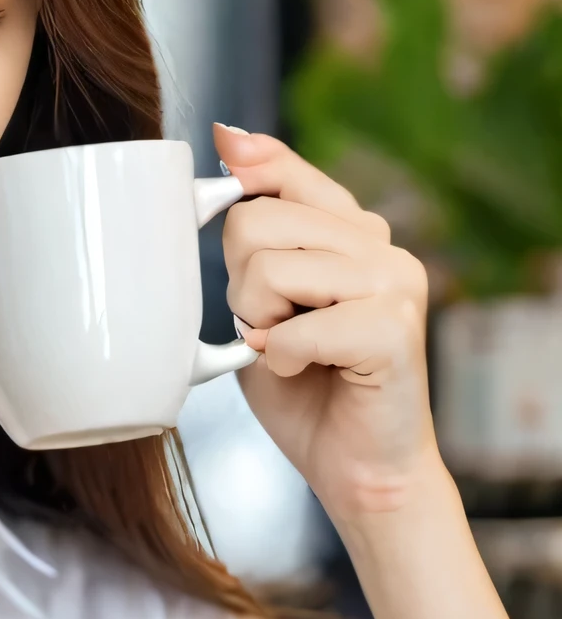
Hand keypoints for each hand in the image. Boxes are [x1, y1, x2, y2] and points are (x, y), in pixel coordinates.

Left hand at [212, 122, 440, 528]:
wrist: (359, 471)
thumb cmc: (308, 394)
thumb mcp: (264, 310)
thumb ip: (254, 246)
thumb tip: (228, 147)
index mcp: (352, 235)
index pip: (290, 172)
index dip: (250, 164)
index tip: (224, 153)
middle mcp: (380, 248)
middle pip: (258, 221)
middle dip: (241, 287)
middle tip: (271, 330)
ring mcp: (394, 283)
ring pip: (272, 270)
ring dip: (260, 325)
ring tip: (291, 353)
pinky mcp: (393, 329)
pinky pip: (297, 329)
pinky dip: (283, 360)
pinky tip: (306, 372)